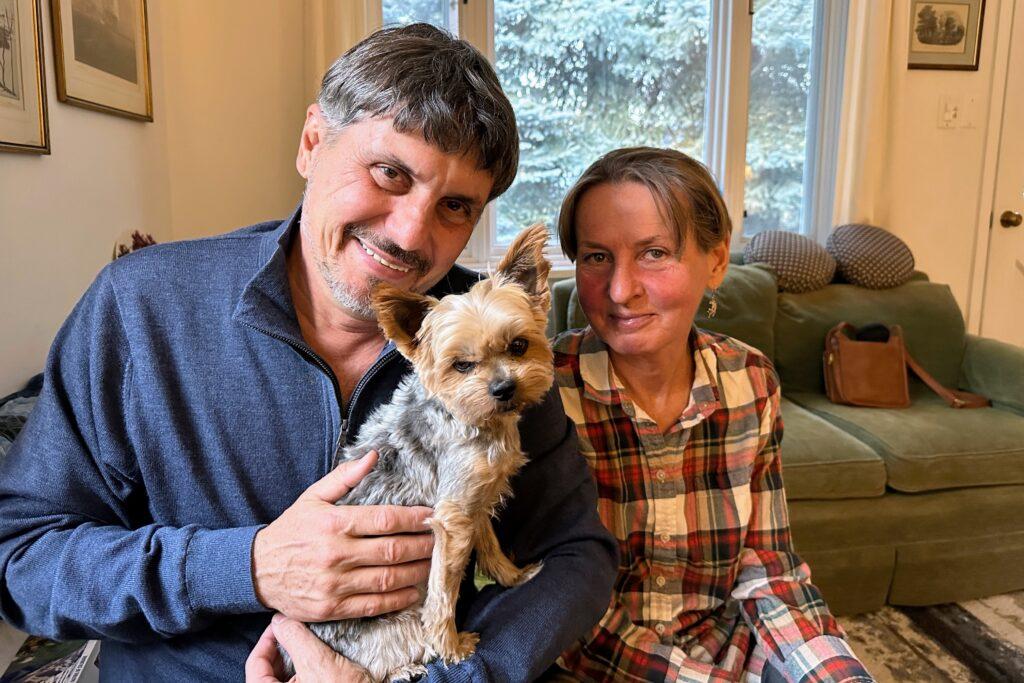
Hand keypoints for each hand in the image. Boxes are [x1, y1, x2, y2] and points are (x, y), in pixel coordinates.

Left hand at [245, 613, 370, 681]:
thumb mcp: (318, 663)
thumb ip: (295, 638)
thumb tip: (280, 620)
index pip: (255, 662)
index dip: (267, 639)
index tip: (282, 624)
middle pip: (270, 667)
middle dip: (285, 645)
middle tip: (299, 629)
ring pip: (287, 672)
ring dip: (299, 654)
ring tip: (313, 641)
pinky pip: (303, 679)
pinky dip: (310, 666)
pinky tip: (323, 656)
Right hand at [252, 450, 433, 620]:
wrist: (256, 570)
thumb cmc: (290, 531)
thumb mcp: (312, 497)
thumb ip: (344, 478)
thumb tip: (372, 455)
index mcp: (334, 524)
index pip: (385, 520)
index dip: (414, 519)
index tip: (432, 517)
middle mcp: (336, 554)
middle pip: (392, 550)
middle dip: (422, 546)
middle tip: (441, 541)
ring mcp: (335, 584)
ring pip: (387, 579)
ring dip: (416, 572)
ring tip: (433, 564)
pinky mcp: (332, 608)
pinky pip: (373, 605)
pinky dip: (397, 599)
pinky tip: (413, 591)